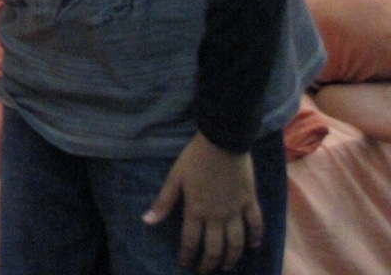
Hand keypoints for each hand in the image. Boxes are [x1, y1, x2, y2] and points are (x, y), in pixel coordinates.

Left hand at [143, 131, 262, 273]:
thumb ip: (163, 202)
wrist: (222, 142)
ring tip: (227, 266)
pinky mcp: (250, 202)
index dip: (187, 256)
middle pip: (215, 248)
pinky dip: (256, 237)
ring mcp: (236, 210)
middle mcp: (217, 216)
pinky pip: (256, 224)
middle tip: (205, 271)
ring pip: (236, 242)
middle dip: (209, 263)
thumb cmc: (195, 158)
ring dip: (232, 258)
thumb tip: (147, 221)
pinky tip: (254, 246)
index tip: (185, 264)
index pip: (191, 241)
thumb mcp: (174, 178)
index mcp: (196, 210)